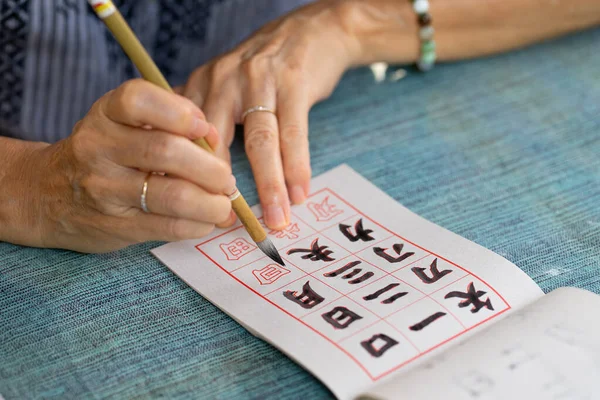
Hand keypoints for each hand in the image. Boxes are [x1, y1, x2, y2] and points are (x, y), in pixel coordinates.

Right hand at [2, 79, 234, 252]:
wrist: (46, 195)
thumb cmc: (104, 154)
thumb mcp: (122, 126)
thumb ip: (167, 125)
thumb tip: (214, 139)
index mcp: (106, 114)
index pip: (139, 100)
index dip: (180, 112)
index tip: (204, 127)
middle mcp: (99, 147)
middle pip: (166, 151)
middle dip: (210, 168)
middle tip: (226, 179)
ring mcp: (104, 189)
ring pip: (172, 195)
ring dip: (211, 203)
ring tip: (223, 204)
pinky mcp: (115, 225)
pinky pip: (168, 226)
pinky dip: (198, 225)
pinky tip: (206, 221)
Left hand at [182, 0, 361, 228]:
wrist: (310, 31)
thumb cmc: (265, 70)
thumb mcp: (226, 84)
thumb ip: (207, 120)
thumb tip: (188, 171)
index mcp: (201, 86)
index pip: (186, 141)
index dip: (191, 181)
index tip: (198, 214)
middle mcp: (224, 81)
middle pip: (218, 146)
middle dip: (225, 191)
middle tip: (231, 225)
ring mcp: (260, 80)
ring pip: (260, 143)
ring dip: (270, 187)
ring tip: (276, 221)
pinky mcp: (294, 82)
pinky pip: (294, 133)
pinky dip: (297, 168)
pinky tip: (300, 193)